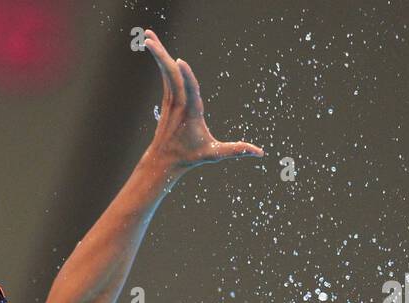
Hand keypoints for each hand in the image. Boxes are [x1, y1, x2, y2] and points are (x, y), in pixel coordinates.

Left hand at [142, 28, 262, 171]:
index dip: (186, 76)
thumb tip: (260, 153)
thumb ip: (236, 150)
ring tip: (148, 35)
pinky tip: (155, 47)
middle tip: (148, 38)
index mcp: (191, 113)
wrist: (164, 161)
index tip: (180, 61)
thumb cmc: (190, 156)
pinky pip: (165, 75)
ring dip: (158, 53)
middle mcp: (178, 103)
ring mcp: (170, 100)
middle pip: (171, 75)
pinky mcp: (167, 99)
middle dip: (161, 56)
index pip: (189, 91)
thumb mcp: (214, 154)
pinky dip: (162, 60)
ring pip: (165, 72)